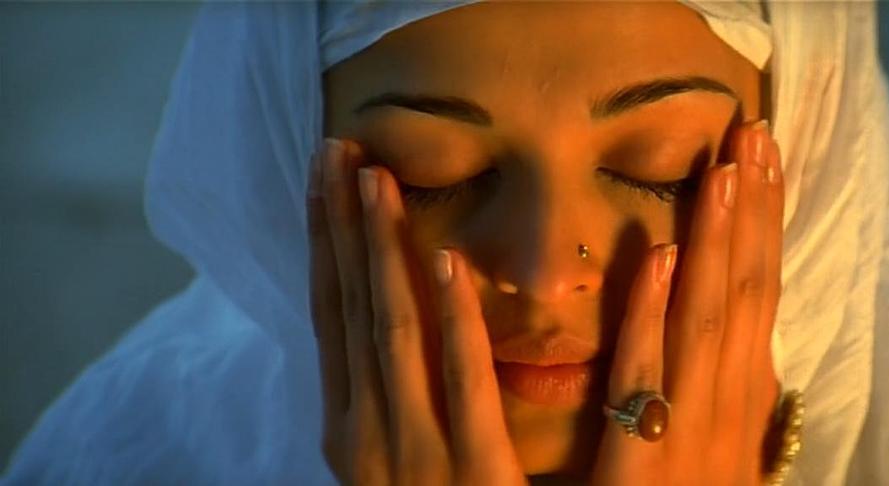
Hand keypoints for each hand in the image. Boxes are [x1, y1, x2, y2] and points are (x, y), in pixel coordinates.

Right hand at [306, 139, 526, 484]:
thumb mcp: (394, 458)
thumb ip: (392, 397)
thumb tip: (388, 323)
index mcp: (349, 427)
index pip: (331, 316)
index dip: (325, 242)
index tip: (325, 176)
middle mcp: (366, 433)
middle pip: (349, 311)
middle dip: (340, 228)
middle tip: (338, 150)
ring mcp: (412, 453)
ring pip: (392, 333)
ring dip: (380, 251)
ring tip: (376, 179)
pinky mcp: (470, 475)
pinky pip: (460, 383)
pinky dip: (453, 319)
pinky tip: (449, 260)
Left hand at [592, 121, 782, 484]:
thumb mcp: (714, 455)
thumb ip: (721, 401)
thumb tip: (739, 343)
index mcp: (739, 409)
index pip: (757, 302)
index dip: (762, 230)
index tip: (761, 162)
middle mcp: (729, 416)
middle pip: (745, 299)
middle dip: (754, 215)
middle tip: (754, 134)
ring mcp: (693, 441)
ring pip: (711, 326)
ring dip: (722, 243)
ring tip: (727, 169)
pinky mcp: (645, 471)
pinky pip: (649, 383)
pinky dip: (657, 318)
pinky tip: (664, 257)